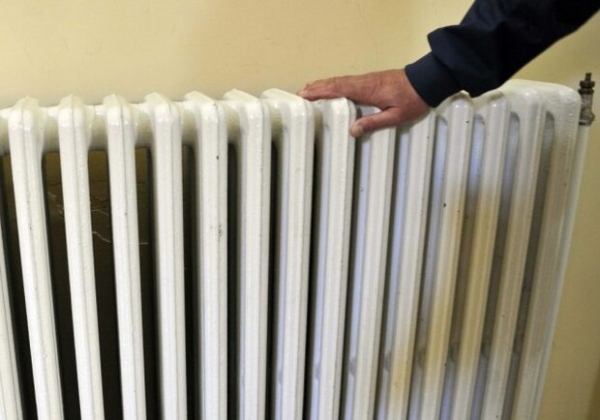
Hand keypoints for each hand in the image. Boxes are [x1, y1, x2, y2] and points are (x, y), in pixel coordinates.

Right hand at [298, 69, 429, 136]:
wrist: (427, 81)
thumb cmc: (413, 100)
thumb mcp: (395, 116)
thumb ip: (373, 123)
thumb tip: (352, 131)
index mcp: (366, 90)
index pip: (337, 89)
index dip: (319, 92)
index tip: (303, 96)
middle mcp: (363, 82)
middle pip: (334, 83)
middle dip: (315, 88)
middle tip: (298, 95)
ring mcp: (366, 79)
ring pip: (339, 81)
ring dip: (322, 85)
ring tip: (307, 91)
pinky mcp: (370, 80)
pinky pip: (346, 81)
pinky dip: (333, 84)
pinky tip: (330, 88)